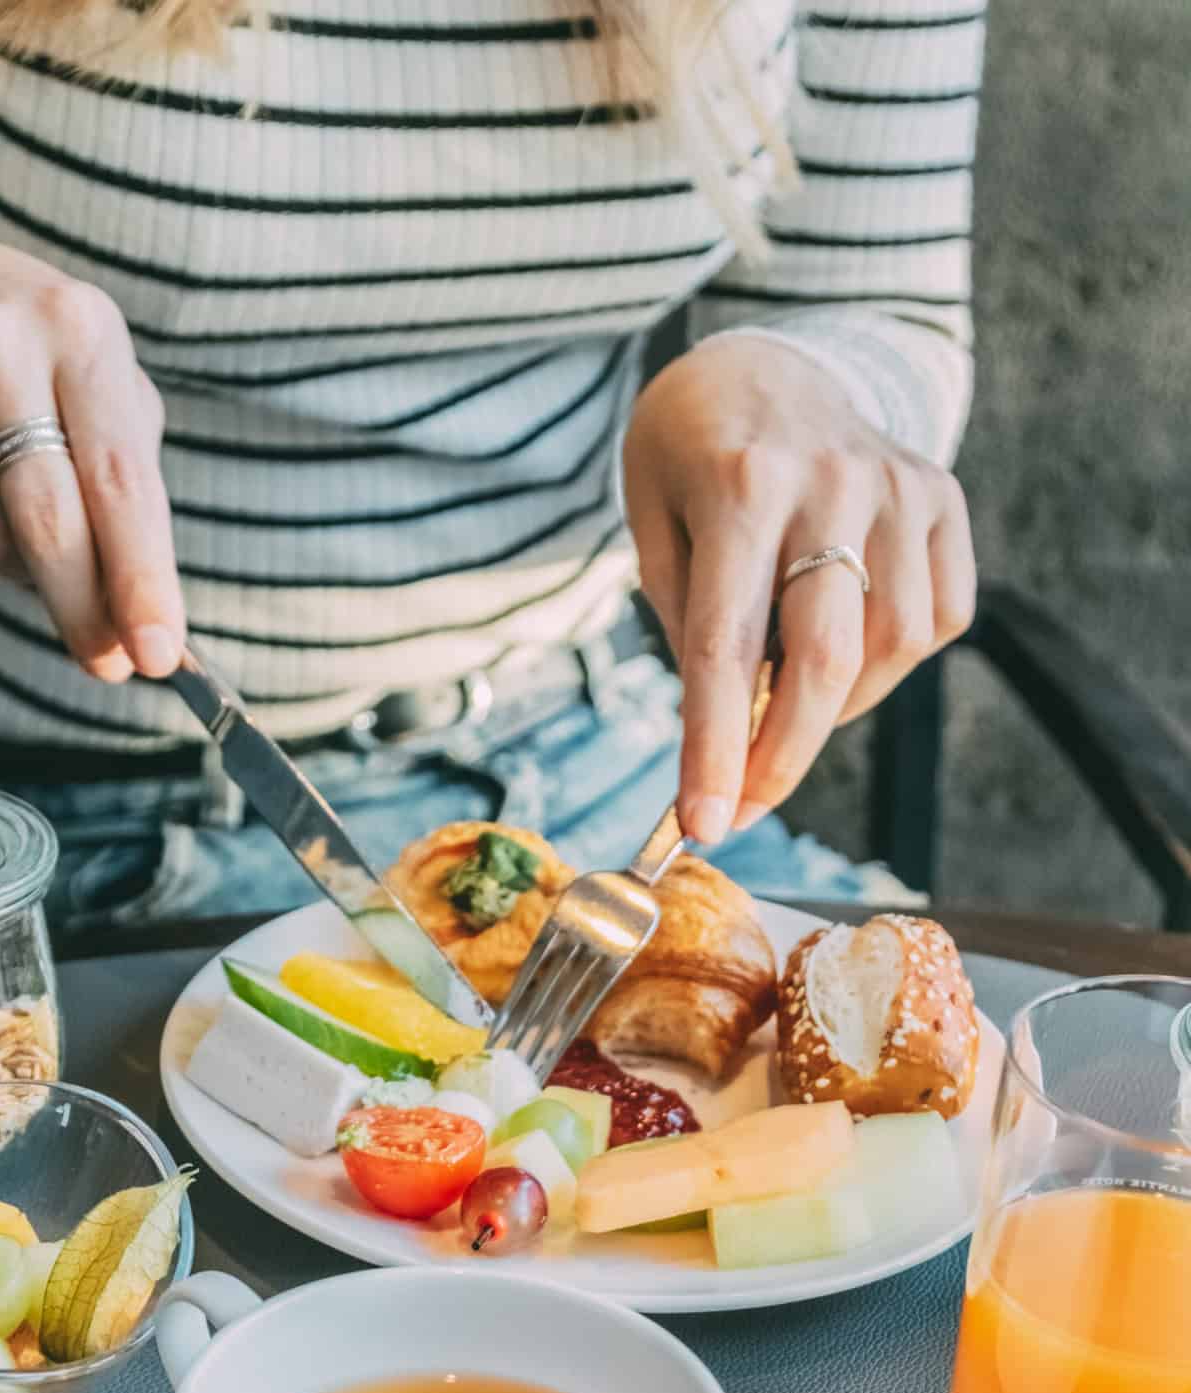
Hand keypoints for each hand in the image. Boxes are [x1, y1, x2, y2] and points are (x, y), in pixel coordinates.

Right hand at [0, 226, 184, 681]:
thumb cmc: (22, 348)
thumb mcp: (91, 373)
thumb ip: (127, 477)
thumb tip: (145, 607)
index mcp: (79, 329)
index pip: (119, 479)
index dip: (140, 576)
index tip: (157, 651)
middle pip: (48, 520)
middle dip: (82, 607)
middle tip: (107, 663)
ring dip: (17, 565)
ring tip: (20, 520)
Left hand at [623, 334, 975, 845]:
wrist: (766, 360)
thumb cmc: (693, 457)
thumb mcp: (655, 523)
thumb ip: (689, 622)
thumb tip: (732, 733)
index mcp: (740, 486)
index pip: (725, 647)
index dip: (714, 750)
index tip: (703, 826)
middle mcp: (831, 482)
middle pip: (824, 661)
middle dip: (781, 757)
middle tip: (745, 806)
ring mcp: (899, 487)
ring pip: (889, 650)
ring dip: (837, 708)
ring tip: (790, 696)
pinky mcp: (943, 498)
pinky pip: (938, 620)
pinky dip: (891, 663)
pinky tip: (846, 644)